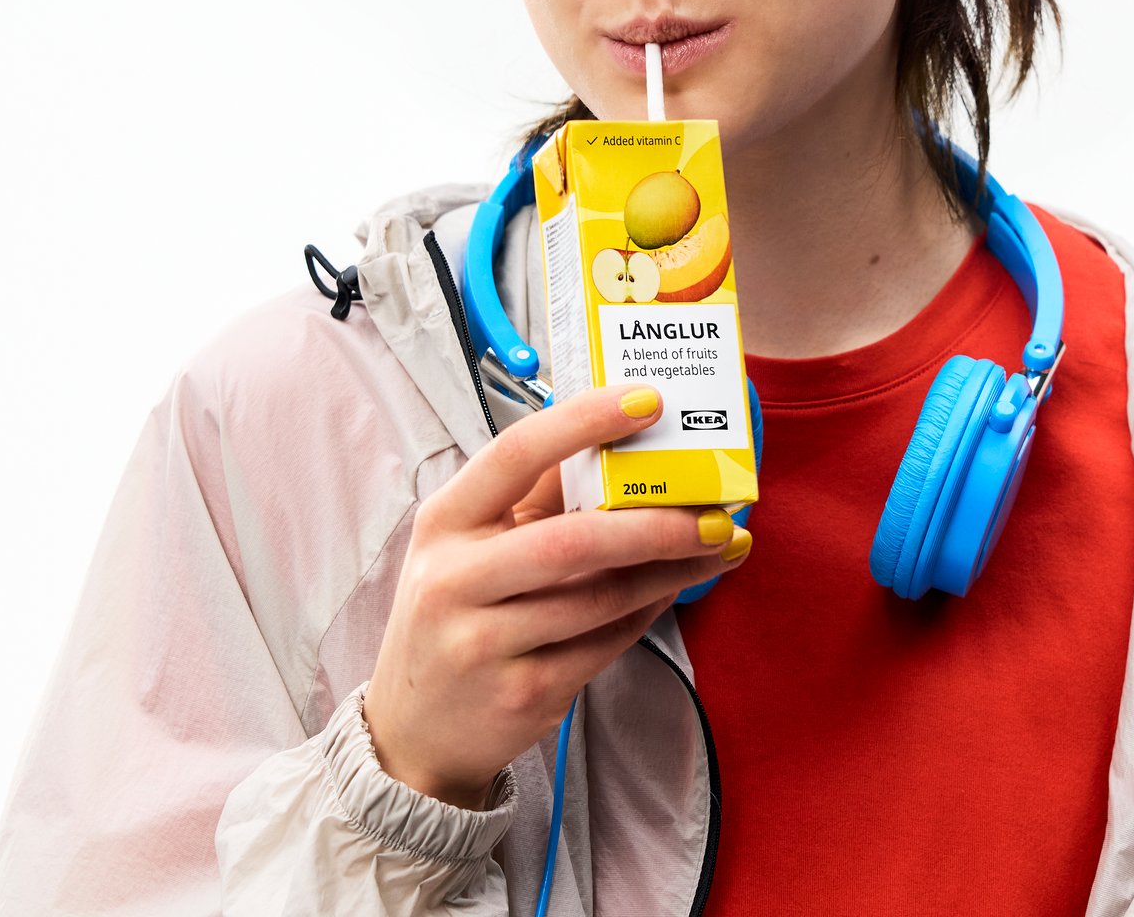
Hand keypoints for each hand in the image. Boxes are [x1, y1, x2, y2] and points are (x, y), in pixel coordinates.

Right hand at [361, 382, 750, 808]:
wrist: (414, 733)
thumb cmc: (457, 612)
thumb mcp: (471, 544)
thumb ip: (535, 496)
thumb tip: (618, 440)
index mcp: (444, 521)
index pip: (515, 453)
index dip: (583, 422)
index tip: (649, 401)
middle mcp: (454, 580)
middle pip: (571, 540)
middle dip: (655, 524)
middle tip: (716, 510)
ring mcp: (484, 644)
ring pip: (601, 598)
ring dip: (671, 570)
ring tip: (718, 545)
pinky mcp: (522, 694)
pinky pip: (606, 643)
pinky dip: (649, 611)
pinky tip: (675, 588)